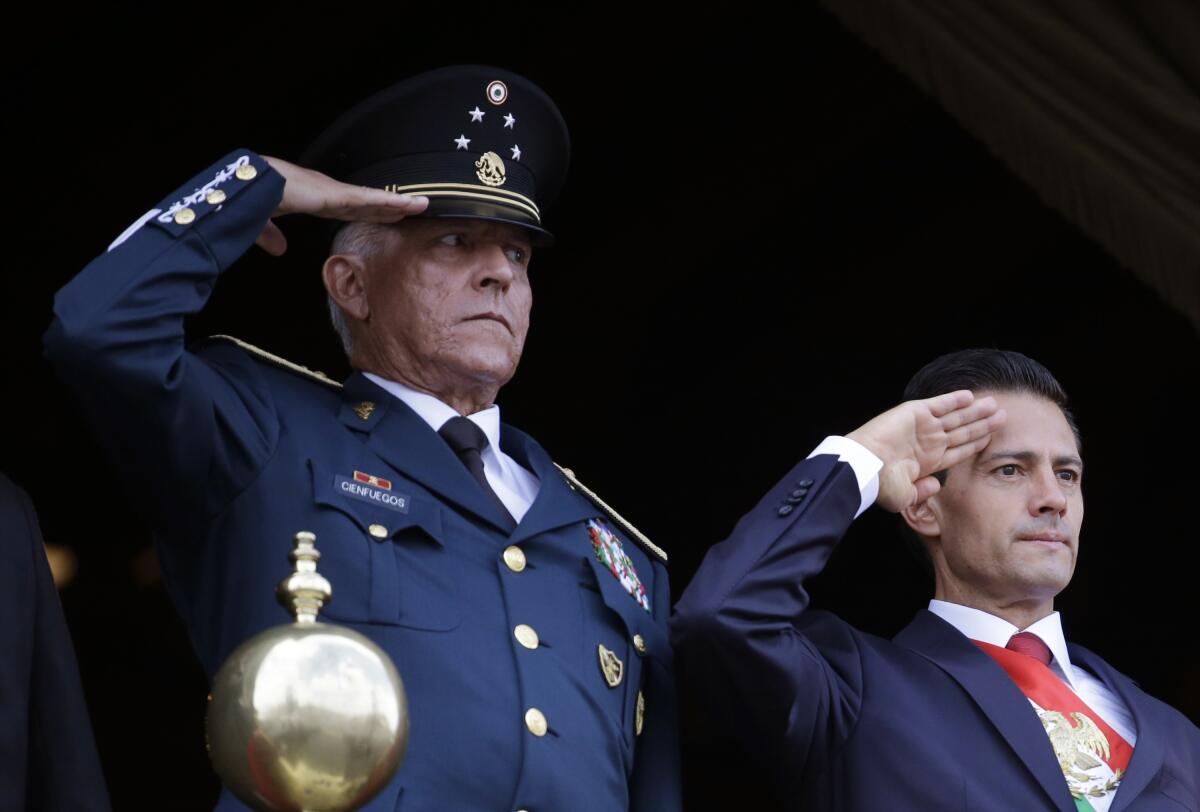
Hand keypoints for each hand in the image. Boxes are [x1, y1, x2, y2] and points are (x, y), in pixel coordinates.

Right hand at [253, 156, 428, 255]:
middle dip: (389, 207)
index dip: (367, 212)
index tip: (384, 216)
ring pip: (374, 199)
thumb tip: (279, 250)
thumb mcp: (264, 223)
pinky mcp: (337, 194)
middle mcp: (328, 192)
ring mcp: (334, 191)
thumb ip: (272, 236)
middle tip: (413, 210)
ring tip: (422, 205)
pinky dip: (391, 202)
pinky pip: (370, 199)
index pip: (348, 208)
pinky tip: (409, 204)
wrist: (248, 184)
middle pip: (367, 203)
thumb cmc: (252, 199)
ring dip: (399, 203)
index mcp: (313, 199)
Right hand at [847, 391, 1004, 512]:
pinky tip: (970, 397)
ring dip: (976, 411)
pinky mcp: (915, 412)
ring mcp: (922, 426)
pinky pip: (940, 404)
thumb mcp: (905, 496)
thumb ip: (922, 492)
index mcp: (928, 461)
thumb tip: (935, 486)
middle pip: (963, 431)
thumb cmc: (881, 484)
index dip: (976, 444)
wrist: (864, 466)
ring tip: (995, 405)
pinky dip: (954, 400)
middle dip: (982, 425)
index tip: (991, 439)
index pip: (958, 450)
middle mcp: (928, 442)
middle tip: (1002, 417)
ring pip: (956, 417)